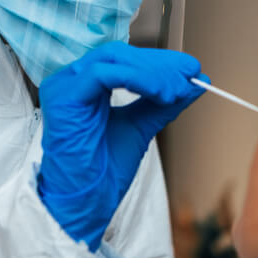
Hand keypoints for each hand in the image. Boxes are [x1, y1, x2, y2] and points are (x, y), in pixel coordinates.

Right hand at [38, 41, 206, 249]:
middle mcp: (70, 81)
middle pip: (120, 54)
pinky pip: (102, 75)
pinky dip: (135, 79)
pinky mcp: (63, 97)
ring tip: (175, 91)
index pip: (123, 59)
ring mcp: (63, 86)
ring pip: (113, 59)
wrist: (85, 202)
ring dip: (151, 72)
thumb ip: (163, 103)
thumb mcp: (141, 126)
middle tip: (190, 75)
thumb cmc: (103, 171)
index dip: (159, 61)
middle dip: (159, 64)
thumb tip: (194, 81)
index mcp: (85, 86)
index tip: (191, 69)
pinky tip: (157, 93)